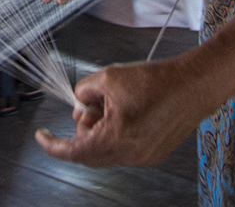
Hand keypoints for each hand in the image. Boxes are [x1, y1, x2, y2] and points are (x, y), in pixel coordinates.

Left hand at [34, 60, 198, 167]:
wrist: (192, 85)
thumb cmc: (156, 81)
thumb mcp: (108, 77)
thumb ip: (84, 92)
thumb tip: (79, 102)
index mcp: (117, 138)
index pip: (75, 151)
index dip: (54, 145)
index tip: (42, 137)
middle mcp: (131, 154)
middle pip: (89, 152)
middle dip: (81, 130)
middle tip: (86, 107)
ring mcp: (144, 157)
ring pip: (106, 151)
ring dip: (98, 131)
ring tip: (110, 104)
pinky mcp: (153, 154)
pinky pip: (123, 149)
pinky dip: (114, 134)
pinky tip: (124, 112)